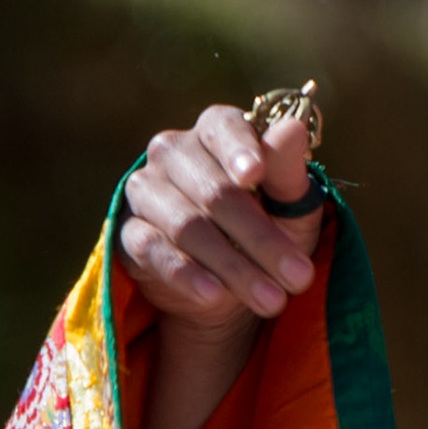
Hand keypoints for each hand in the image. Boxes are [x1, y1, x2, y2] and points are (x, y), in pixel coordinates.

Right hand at [119, 104, 322, 339]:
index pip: (224, 128)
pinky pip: (152, 249)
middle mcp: (174, 153)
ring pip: (187, 226)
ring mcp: (146, 190)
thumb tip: (292, 129)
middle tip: (299, 277)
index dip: (240, 151)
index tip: (255, 176)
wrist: (229, 280)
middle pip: (214, 191)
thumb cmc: (269, 224)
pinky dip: (186, 273)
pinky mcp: (128, 231)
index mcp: (217, 131)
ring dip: (233, 266)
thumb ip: (288, 170)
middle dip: (261, 238)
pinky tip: (213, 295)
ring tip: (272, 300)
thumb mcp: (291, 203)